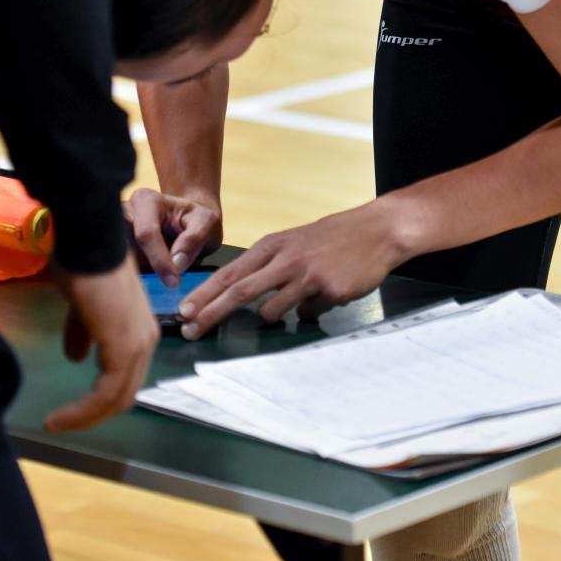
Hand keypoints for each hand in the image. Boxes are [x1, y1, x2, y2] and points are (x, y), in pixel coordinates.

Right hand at [44, 252, 159, 432]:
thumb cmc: (84, 267)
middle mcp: (145, 341)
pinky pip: (106, 393)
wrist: (90, 245)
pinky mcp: (124, 349)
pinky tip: (59, 416)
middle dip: (92, 414)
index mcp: (138, 331)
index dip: (98, 399)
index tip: (68, 410)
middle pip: (123, 394)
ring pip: (116, 398)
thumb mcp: (82, 309)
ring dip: (85, 416)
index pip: (124, 378)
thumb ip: (83, 333)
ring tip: (57, 423)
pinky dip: (83, 410)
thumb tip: (77, 359)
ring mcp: (137, 345)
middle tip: (62, 423)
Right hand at [124, 188, 221, 287]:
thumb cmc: (196, 219)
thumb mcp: (207, 222)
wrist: (187, 223)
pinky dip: (131, 284)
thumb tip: (176, 263)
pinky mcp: (115, 251)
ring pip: (117, 262)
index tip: (174, 282)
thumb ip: (194, 238)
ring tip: (151, 295)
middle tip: (161, 290)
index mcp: (145, 200)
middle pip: (123, 248)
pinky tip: (144, 293)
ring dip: (133, 280)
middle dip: (140, 271)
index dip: (159, 260)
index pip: (146, 234)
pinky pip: (118, 271)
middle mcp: (124, 213)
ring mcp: (114, 233)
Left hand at [177, 202, 410, 339]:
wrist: (377, 230)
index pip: (230, 272)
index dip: (205, 293)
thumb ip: (274, 268)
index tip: (183, 311)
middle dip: (210, 313)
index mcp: (272, 245)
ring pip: (271, 309)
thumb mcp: (297, 243)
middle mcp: (283, 258)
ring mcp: (305, 273)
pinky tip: (326, 295)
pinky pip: (307, 312)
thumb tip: (262, 302)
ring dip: (272, 316)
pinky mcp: (326, 288)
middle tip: (189, 330)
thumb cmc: (335, 238)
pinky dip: (310, 311)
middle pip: (238, 290)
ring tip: (294, 302)